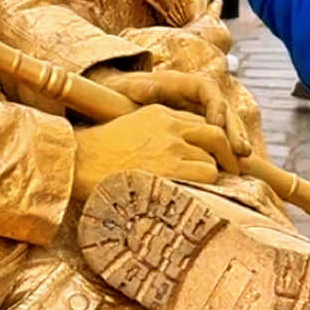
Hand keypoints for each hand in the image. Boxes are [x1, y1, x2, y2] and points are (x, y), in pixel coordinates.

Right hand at [72, 105, 240, 201]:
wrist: (78, 163)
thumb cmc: (99, 155)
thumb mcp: (131, 129)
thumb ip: (158, 134)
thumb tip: (179, 154)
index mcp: (160, 113)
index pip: (201, 123)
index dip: (212, 142)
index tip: (216, 157)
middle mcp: (170, 126)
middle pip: (217, 135)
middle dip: (228, 154)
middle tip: (231, 171)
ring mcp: (171, 146)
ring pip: (214, 159)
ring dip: (214, 175)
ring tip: (210, 190)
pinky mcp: (170, 168)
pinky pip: (207, 175)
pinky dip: (209, 187)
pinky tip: (200, 195)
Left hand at [88, 66, 249, 158]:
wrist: (124, 99)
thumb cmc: (128, 93)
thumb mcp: (132, 88)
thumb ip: (141, 89)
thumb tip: (146, 88)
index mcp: (186, 83)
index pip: (209, 91)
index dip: (216, 108)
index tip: (217, 125)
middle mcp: (199, 97)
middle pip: (224, 111)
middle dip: (234, 130)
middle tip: (240, 150)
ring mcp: (203, 113)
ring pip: (227, 126)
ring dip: (235, 142)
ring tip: (242, 160)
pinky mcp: (202, 129)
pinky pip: (219, 139)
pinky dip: (226, 151)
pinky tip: (233, 168)